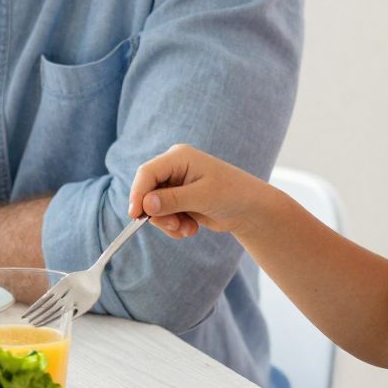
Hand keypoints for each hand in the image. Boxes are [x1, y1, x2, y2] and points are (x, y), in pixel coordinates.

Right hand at [127, 144, 267, 239]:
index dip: (138, 193)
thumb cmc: (232, 195)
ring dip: (168, 223)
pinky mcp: (178, 201)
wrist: (251, 210)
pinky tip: (191, 228)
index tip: (135, 215)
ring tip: (188, 229)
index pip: (147, 173)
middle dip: (158, 213)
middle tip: (174, 226)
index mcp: (178, 157)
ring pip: (154, 207)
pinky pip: (164, 216)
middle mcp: (174, 168)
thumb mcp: (202, 197)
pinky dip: (174, 226)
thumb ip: (172, 200)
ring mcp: (175, 185)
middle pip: (147, 192)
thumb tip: (145, 205)